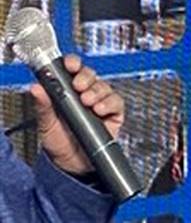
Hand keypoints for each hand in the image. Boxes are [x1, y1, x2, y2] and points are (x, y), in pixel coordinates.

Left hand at [32, 54, 124, 176]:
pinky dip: (109, 103)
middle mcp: (85, 95)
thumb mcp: (46, 124)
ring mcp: (100, 103)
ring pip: (104, 87)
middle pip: (91, 75)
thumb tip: (36, 88)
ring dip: (96, 91)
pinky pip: (116, 102)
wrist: (72, 165)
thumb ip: (43, 106)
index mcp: (68, 93)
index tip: (70, 64)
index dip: (73, 64)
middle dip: (86, 77)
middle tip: (78, 85)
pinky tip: (99, 109)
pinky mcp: (113, 114)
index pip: (72, 71)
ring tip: (88, 102)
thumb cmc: (59, 143)